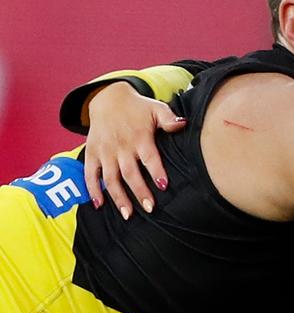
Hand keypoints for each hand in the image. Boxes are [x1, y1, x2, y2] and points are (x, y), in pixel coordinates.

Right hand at [85, 82, 185, 217]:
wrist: (108, 98)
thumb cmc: (138, 107)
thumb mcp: (156, 108)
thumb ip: (169, 119)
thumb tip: (183, 124)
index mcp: (139, 137)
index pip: (149, 157)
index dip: (156, 171)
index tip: (163, 185)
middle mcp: (121, 146)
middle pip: (130, 173)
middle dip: (139, 191)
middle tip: (150, 208)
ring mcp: (105, 151)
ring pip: (111, 178)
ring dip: (118, 197)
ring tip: (127, 214)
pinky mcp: (92, 153)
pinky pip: (90, 174)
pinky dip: (93, 189)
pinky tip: (99, 204)